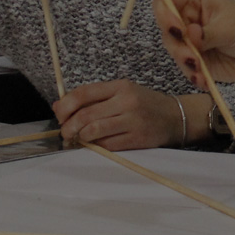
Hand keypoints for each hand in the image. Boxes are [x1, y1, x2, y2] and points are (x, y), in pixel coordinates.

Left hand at [52, 80, 197, 149]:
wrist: (176, 117)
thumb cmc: (144, 104)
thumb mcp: (121, 93)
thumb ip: (93, 98)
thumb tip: (59, 106)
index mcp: (120, 86)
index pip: (84, 93)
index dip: (65, 106)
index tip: (59, 115)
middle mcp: (126, 101)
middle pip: (86, 114)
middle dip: (69, 126)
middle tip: (65, 133)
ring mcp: (133, 121)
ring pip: (94, 131)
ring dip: (80, 138)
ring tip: (77, 140)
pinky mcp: (138, 139)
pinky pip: (108, 146)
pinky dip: (95, 148)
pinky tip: (93, 147)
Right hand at [154, 0, 234, 90]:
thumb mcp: (230, 27)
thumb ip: (208, 32)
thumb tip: (190, 34)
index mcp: (193, 0)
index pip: (164, 1)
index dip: (164, 15)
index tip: (176, 30)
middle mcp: (187, 19)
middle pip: (165, 29)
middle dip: (177, 46)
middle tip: (192, 57)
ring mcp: (190, 41)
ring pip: (173, 51)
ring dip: (185, 63)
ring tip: (200, 71)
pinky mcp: (195, 60)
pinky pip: (185, 69)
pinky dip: (193, 75)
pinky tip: (203, 80)